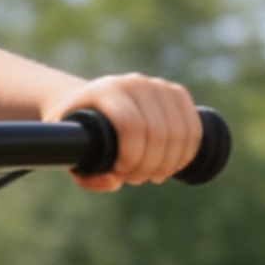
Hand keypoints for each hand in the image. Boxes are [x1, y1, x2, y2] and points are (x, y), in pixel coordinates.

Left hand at [43, 74, 200, 191]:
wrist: (92, 102)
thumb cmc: (79, 131)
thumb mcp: (70, 153)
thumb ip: (86, 175)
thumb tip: (114, 182)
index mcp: (106, 91)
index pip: (131, 125)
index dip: (131, 157)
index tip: (120, 172)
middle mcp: (135, 83)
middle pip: (159, 132)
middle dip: (150, 166)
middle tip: (135, 178)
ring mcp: (159, 86)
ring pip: (180, 133)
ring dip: (169, 164)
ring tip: (152, 175)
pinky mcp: (177, 94)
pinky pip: (194, 128)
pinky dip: (187, 154)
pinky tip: (172, 166)